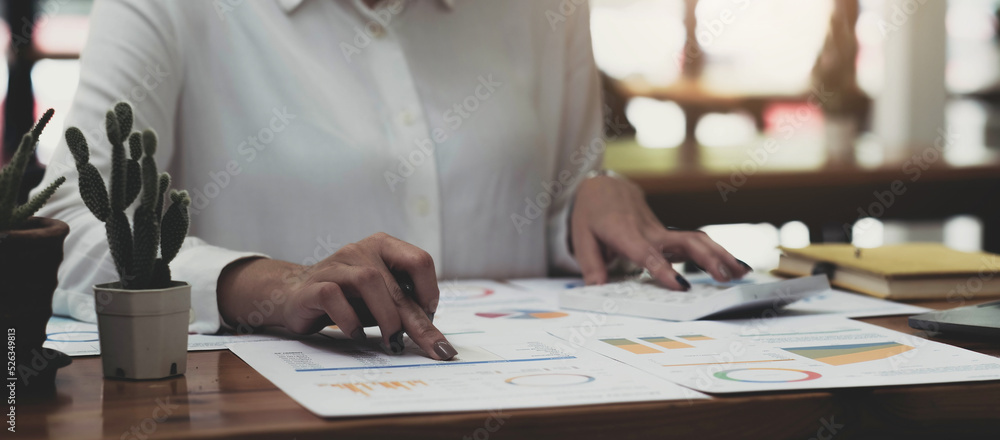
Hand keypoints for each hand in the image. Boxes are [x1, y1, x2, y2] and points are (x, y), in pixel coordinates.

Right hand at [217, 232, 456, 359]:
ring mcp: (335, 264)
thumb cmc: (350, 299)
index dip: (429, 291)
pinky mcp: (313, 285)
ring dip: (386, 317)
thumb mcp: (384, 301)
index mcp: (384, 246)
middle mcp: (360, 249)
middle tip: (430, 347)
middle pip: (395, 283)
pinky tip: (358, 334)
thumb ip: (407, 309)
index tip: (428, 317)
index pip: (419, 261)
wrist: (296, 295)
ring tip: (391, 341)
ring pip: (368, 281)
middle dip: (415, 320)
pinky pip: (333, 297)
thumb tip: (439, 342)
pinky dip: (350, 319)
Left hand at [570, 175, 750, 289]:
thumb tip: (598, 288)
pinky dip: (715, 253)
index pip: (648, 254)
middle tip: (725, 277)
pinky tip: (734, 266)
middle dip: (707, 259)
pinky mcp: (667, 234)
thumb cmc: (591, 212)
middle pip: (684, 243)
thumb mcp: (581, 237)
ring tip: (742, 273)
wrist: (603, 187)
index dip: (664, 270)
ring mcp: (661, 231)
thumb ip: (590, 265)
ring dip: (720, 255)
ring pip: (696, 240)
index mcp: (626, 234)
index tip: (681, 285)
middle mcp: (649, 232)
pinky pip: (693, 242)